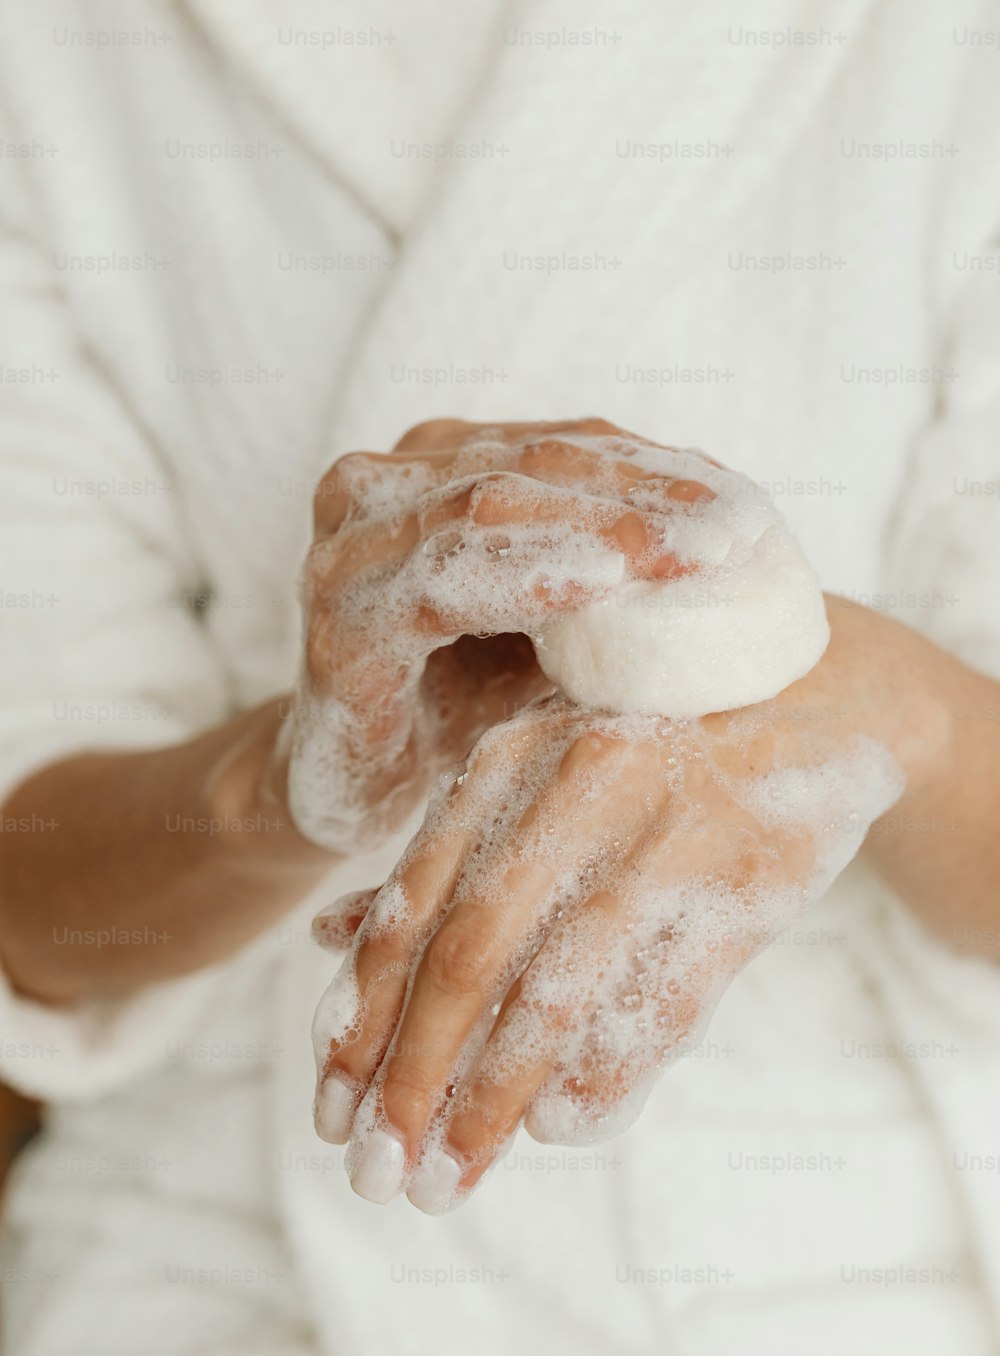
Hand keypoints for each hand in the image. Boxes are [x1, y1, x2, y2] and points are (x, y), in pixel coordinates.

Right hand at [275, 417, 717, 852]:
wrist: (343, 796)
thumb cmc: (457, 709)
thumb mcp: (548, 633)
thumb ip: (611, 580)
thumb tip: (751, 553)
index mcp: (434, 472)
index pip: (565, 450)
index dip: (663, 472)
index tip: (754, 508)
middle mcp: (381, 487)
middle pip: (538, 466)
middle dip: (650, 495)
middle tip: (744, 528)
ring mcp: (349, 546)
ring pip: (494, 504)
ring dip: (608, 528)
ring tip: (699, 551)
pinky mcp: (339, 621)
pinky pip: (445, 579)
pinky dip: (533, 574)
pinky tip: (607, 583)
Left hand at [311, 595, 950, 1209]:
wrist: (815, 701)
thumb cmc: (646, 753)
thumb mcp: (534, 778)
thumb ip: (441, 857)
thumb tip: (323, 936)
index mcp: (507, 761)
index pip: (410, 911)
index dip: (360, 1023)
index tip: (328, 1117)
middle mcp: (574, 787)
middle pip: (467, 959)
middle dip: (411, 1081)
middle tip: (375, 1178)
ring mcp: (666, 830)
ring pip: (557, 991)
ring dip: (492, 1101)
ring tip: (448, 1183)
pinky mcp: (749, 878)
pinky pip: (663, 998)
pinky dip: (606, 1072)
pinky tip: (559, 1128)